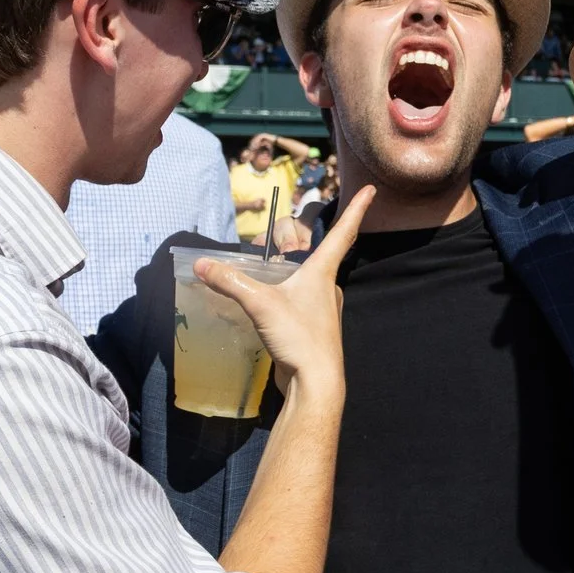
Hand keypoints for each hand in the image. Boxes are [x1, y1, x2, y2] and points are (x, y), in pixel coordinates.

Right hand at [196, 186, 375, 398]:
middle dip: (291, 240)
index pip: (342, 232)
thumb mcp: (261, 304)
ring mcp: (320, 306)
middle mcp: (326, 285)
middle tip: (264, 245)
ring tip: (259, 268)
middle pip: (312, 250)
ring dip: (285, 267)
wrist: (315, 382)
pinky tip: (262, 300)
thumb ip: (231, 281)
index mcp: (322, 271)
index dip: (356, 209)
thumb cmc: (299, 337)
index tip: (371, 189)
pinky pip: (296, 298)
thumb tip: (202, 264)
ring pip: (304, 275)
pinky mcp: (310, 325)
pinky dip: (281, 291)